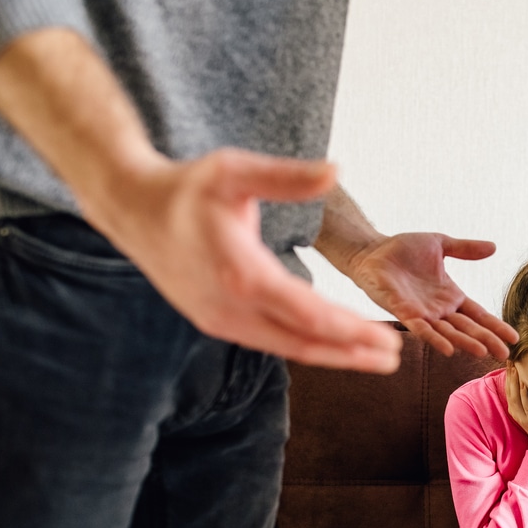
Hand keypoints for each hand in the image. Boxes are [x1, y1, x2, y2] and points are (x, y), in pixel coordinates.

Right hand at [94, 148, 402, 372]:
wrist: (134, 211)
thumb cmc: (188, 187)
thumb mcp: (234, 170)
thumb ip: (286, 176)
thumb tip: (335, 170)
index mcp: (240, 273)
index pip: (305, 313)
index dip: (349, 330)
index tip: (386, 337)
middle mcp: (229, 307)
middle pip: (302, 340)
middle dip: (351, 351)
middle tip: (394, 356)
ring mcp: (221, 320)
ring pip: (288, 347)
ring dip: (334, 354)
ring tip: (376, 357)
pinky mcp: (217, 323)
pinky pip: (272, 341)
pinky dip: (307, 346)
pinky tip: (336, 347)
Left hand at [344, 233, 517, 358]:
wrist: (372, 250)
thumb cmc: (403, 248)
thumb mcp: (441, 244)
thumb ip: (466, 249)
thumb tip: (494, 247)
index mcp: (450, 295)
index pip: (478, 314)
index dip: (495, 325)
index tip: (514, 337)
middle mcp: (439, 309)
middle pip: (468, 327)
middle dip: (487, 340)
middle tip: (505, 354)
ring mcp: (423, 313)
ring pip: (449, 332)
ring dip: (466, 343)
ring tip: (483, 353)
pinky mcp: (404, 312)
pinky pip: (422, 329)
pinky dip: (436, 340)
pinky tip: (449, 350)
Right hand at [505, 365, 527, 457]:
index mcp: (514, 407)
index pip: (509, 387)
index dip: (508, 373)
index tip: (510, 359)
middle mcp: (515, 410)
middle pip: (510, 388)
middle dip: (510, 373)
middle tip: (510, 358)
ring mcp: (522, 415)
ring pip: (515, 395)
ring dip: (515, 380)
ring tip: (515, 366)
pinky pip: (526, 404)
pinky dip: (524, 393)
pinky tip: (524, 383)